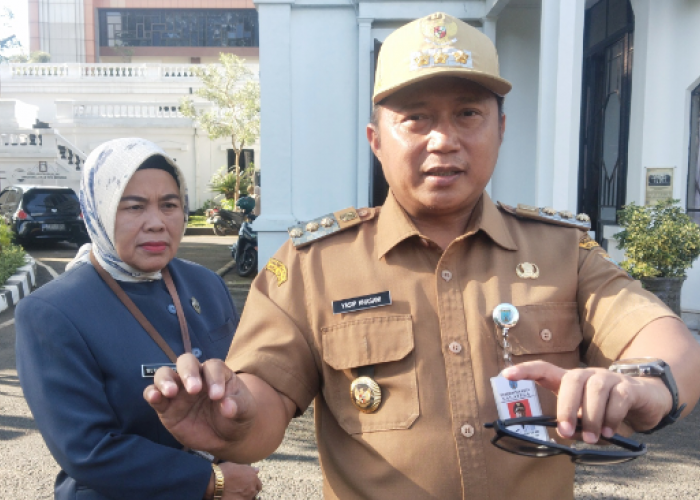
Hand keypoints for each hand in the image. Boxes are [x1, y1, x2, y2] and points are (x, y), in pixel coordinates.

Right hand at [143, 354, 256, 454]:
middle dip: (188, 372)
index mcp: (217, 373)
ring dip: (165, 380)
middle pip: (186, 361)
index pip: (212, 367)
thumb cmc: (237, 417)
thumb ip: (238, 406)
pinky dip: (151, 393)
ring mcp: (179, 391)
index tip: (218, 396)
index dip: (214, 378)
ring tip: (171, 392)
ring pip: (165, 374)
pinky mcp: (166, 407)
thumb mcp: (245, 412)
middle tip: (194, 390)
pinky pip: (153, 394)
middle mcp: (196, 377)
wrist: (226, 437)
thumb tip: (228, 406)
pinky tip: (154, 398)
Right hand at [219, 462, 262, 499]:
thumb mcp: (238, 466)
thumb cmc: (225, 471)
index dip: (253, 484)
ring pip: (249, 497)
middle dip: (250, 490)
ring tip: (238, 493)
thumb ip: (249, 469)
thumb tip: (257, 470)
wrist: (216, 481)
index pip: (258, 484)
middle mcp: (252, 487)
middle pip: (254, 491)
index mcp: (253, 477)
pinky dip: (240, 498)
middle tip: (243, 489)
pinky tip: (234, 497)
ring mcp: (247, 496)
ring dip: (246, 495)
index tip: (249, 484)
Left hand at [502, 361, 672, 442]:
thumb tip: (564, 432)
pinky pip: (618, 398)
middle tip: (565, 432)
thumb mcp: (584, 417)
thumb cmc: (604, 409)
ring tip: (593, 438)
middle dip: (566, 407)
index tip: (506, 375)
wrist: (645, 400)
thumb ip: (573, 422)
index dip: (525, 371)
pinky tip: (610, 432)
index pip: (543, 369)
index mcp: (569, 380)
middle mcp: (587, 375)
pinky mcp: (629, 386)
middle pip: (572, 380)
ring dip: (592, 416)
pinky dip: (612, 417)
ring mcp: (608, 378)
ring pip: (596, 390)